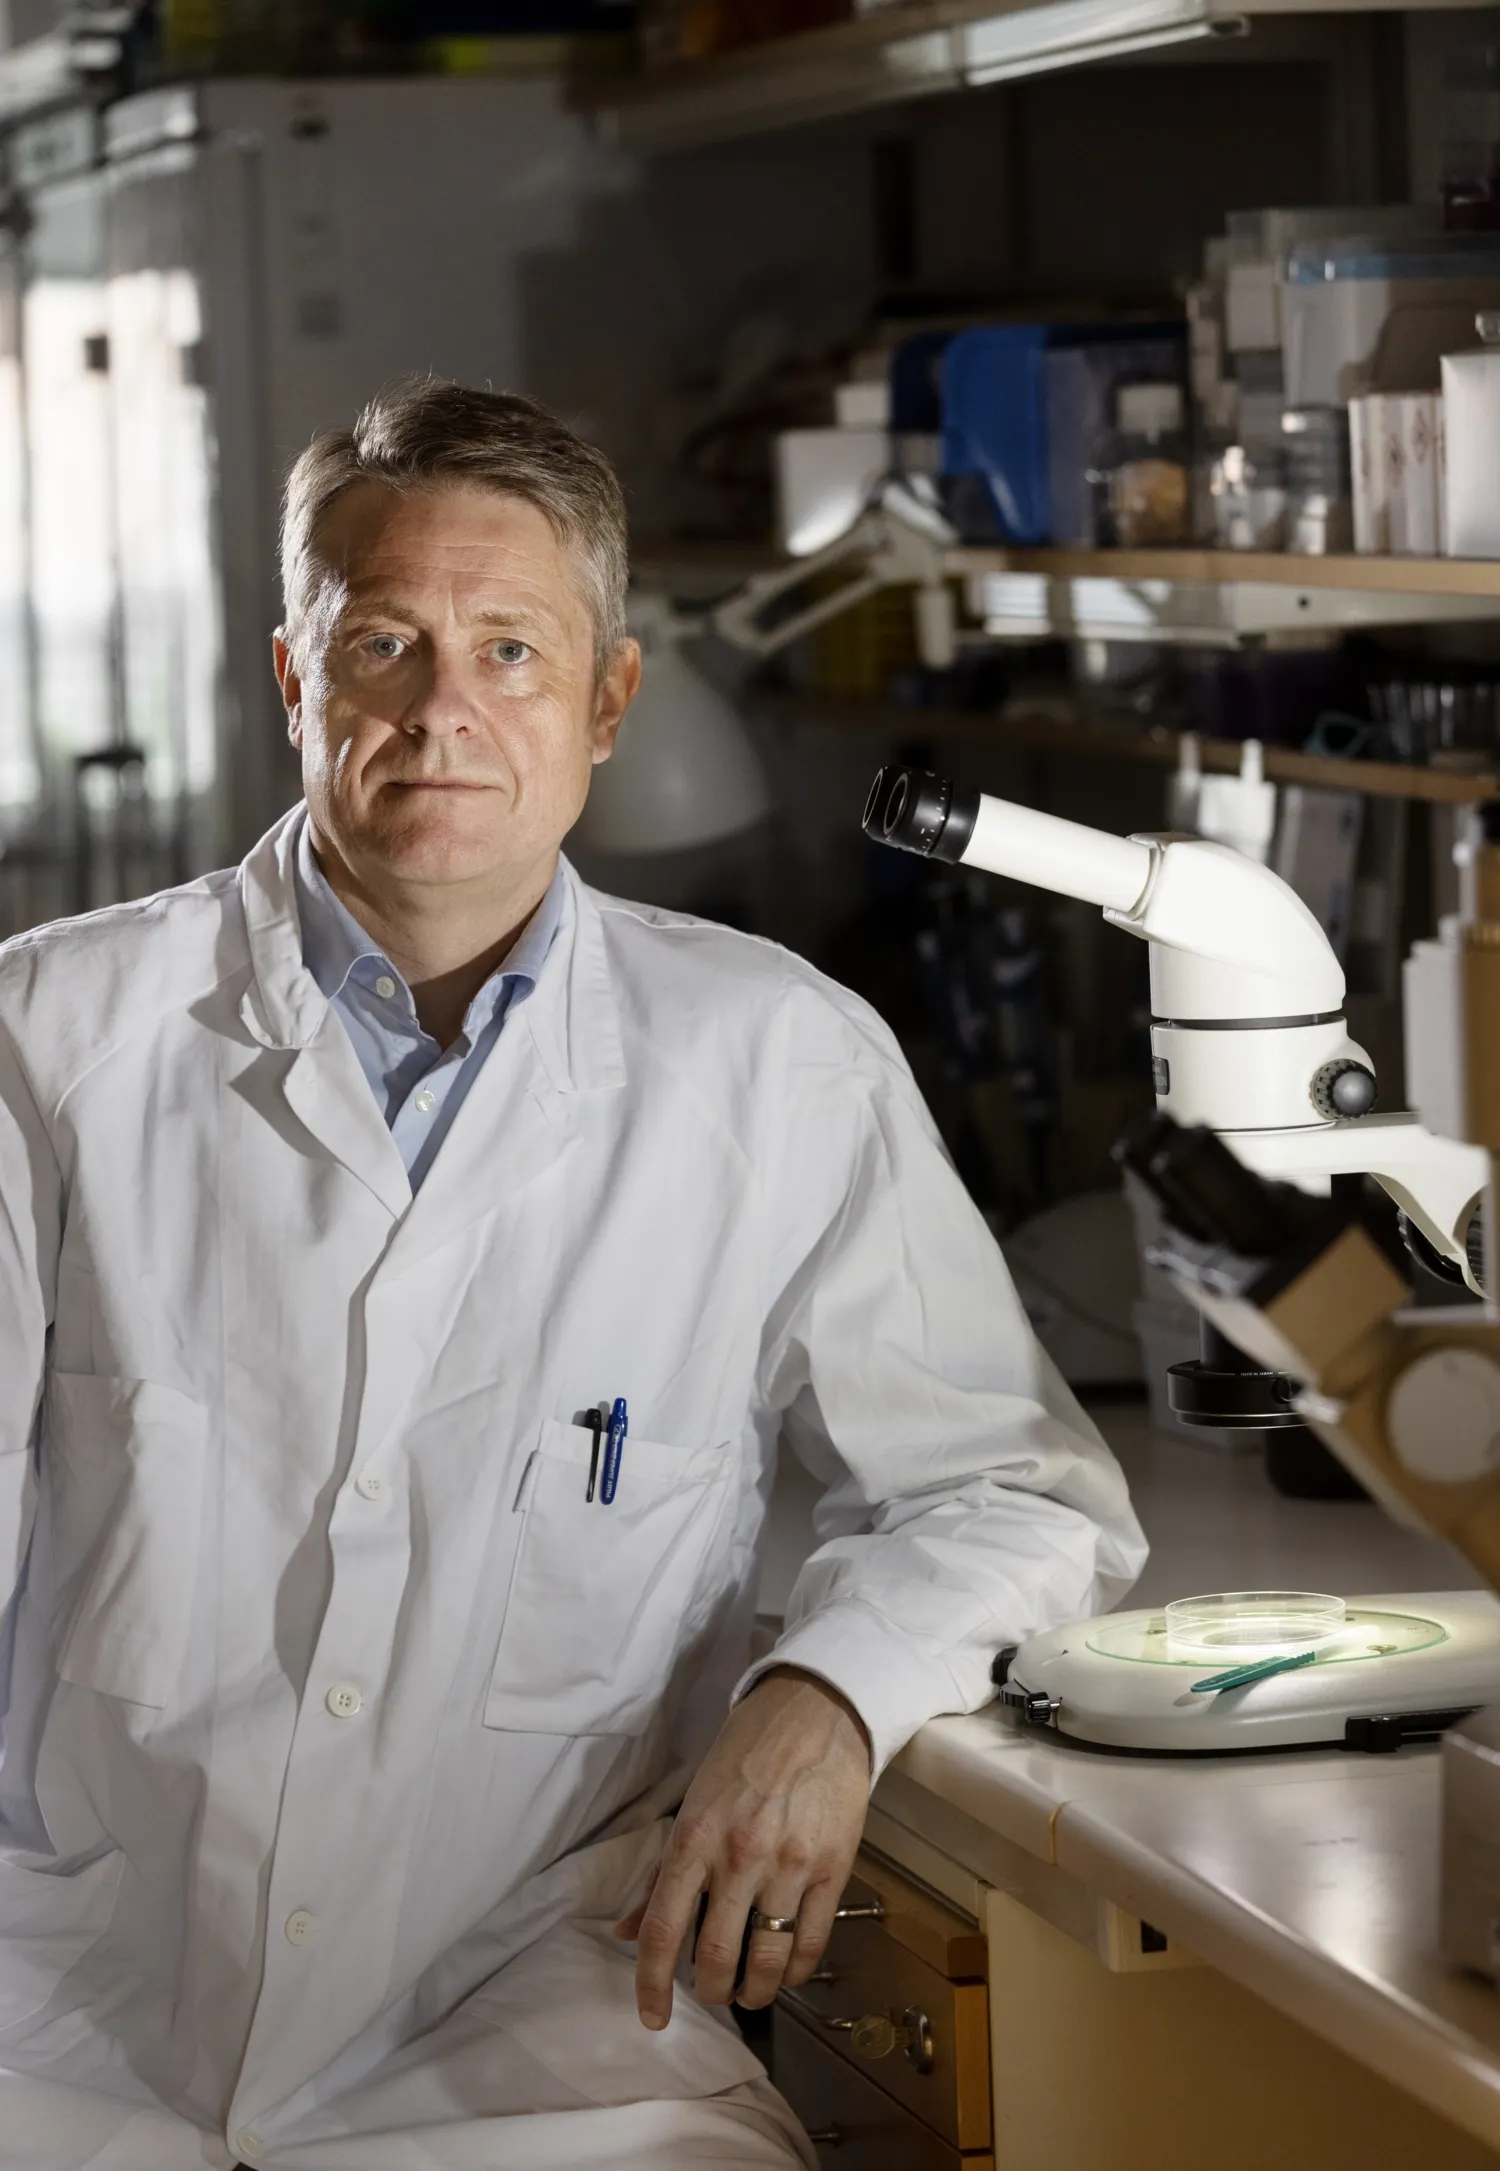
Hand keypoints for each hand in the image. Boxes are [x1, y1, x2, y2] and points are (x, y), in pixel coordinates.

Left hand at [615, 1668, 871, 2028]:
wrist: (815, 1711)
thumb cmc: (746, 1752)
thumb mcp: (692, 1801)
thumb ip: (662, 1871)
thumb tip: (627, 1930)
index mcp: (693, 1838)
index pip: (662, 1928)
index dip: (652, 1984)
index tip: (653, 2018)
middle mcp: (737, 1857)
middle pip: (715, 1956)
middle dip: (710, 1991)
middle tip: (713, 1993)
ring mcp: (789, 1865)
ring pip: (767, 1961)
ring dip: (754, 1991)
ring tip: (750, 1992)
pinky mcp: (832, 1868)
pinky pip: (811, 1943)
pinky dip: (796, 1972)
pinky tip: (787, 1971)